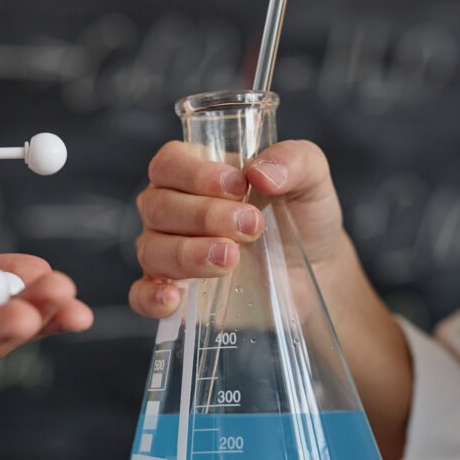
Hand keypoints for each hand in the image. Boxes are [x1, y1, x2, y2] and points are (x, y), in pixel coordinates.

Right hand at [129, 139, 346, 317]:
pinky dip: (151, 298)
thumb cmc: (302, 216)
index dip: (194, 174)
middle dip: (203, 216)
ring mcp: (167, 253)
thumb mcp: (311, 178)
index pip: (169, 163)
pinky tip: (174, 299)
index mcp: (193, 172)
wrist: (316, 270)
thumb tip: (260, 172)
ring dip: (187, 254)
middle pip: (158, 206)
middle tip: (251, 226)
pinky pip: (142, 296)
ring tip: (231, 259)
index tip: (238, 186)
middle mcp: (171, 210)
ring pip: (151, 249)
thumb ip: (294, 160)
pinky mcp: (176, 295)